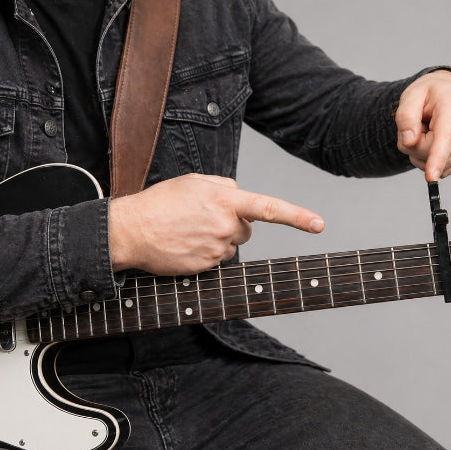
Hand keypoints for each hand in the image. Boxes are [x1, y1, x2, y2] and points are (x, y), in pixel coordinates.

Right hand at [109, 174, 324, 274]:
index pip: (270, 208)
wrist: (131, 230)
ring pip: (231, 246)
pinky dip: (205, 254)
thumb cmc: (160, 203)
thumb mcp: (194, 181)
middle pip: (247, 229)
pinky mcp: (207, 267)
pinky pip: (217, 261)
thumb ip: (224, 186)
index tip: (319, 224)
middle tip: (201, 219)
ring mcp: (217, 249)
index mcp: (225, 199)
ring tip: (188, 231)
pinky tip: (185, 245)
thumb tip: (240, 197)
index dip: (298, 216)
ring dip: (217, 239)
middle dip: (233, 224)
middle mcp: (226, 226)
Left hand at [396, 70, 450, 180]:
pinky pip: (442, 169)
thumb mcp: (411, 95)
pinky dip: (431, 159)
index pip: (444, 138)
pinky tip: (436, 140)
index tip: (431, 176)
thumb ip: (406, 116)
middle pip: (428, 153)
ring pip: (433, 164)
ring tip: (429, 129)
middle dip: (414, 144)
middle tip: (418, 124)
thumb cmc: (430, 94)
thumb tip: (409, 142)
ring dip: (422, 151)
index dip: (437, 158)